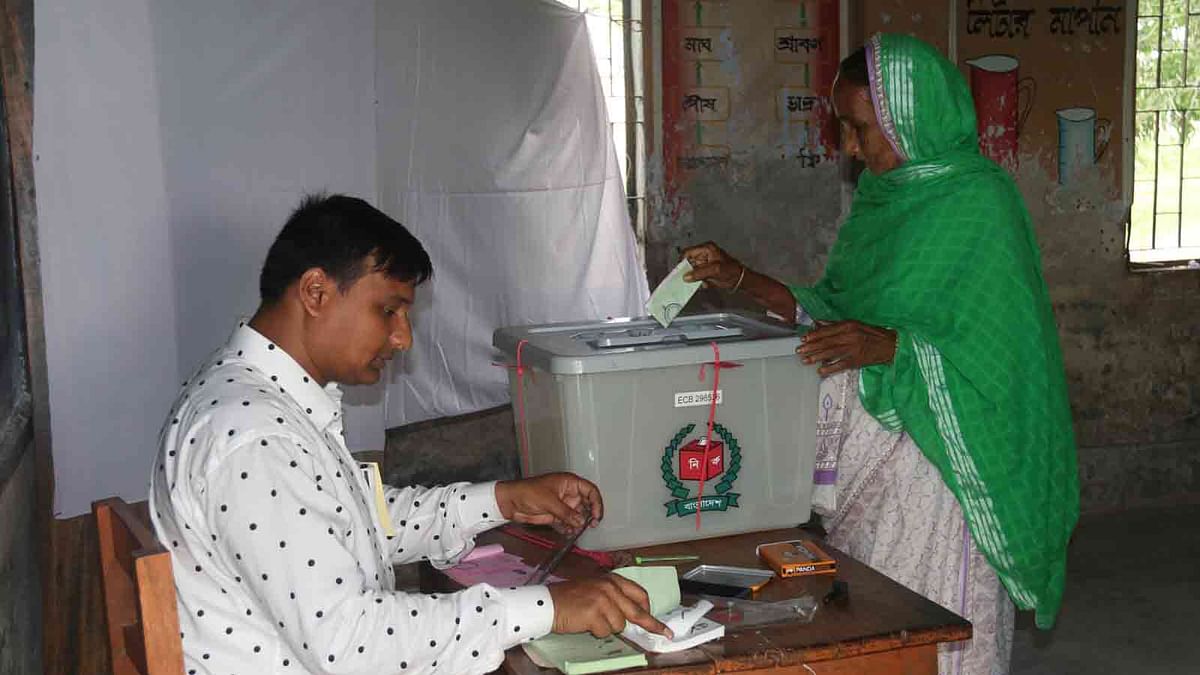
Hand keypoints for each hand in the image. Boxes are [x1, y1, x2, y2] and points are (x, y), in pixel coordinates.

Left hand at [495, 473, 602, 534]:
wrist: (510, 502)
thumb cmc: (527, 492)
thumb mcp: (549, 501)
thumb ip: (566, 512)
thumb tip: (581, 521)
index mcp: (569, 482)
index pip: (590, 490)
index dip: (596, 502)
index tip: (596, 515)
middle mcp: (568, 493)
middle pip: (586, 504)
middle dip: (589, 515)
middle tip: (590, 526)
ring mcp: (562, 505)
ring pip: (577, 516)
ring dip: (578, 524)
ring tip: (576, 531)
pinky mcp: (556, 516)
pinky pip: (567, 523)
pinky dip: (569, 529)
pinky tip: (568, 533)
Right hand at [548, 575, 672, 638]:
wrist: (548, 603)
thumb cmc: (570, 598)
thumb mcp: (595, 588)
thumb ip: (614, 597)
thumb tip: (632, 614)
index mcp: (611, 580)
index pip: (639, 594)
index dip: (649, 609)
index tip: (657, 620)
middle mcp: (609, 587)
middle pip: (636, 611)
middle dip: (652, 624)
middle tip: (665, 633)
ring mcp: (603, 600)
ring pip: (619, 625)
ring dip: (607, 627)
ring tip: (591, 619)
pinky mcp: (594, 613)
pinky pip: (605, 631)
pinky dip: (596, 631)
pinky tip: (585, 623)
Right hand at [681, 242, 744, 289]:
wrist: (741, 279)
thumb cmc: (732, 271)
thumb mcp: (715, 270)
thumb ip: (699, 273)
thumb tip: (686, 276)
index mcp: (706, 248)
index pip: (687, 253)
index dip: (682, 262)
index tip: (679, 272)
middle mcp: (704, 254)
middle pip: (688, 262)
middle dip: (689, 271)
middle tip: (688, 279)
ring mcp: (704, 262)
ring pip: (691, 270)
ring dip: (694, 277)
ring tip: (702, 281)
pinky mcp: (705, 270)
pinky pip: (696, 275)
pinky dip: (698, 281)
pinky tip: (705, 283)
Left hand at [796, 320, 896, 376]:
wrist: (891, 345)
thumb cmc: (872, 334)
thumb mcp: (855, 325)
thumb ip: (835, 324)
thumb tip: (818, 323)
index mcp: (849, 325)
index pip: (827, 330)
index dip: (814, 335)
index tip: (803, 339)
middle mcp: (850, 336)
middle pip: (827, 342)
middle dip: (811, 347)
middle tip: (799, 351)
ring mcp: (854, 349)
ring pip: (831, 353)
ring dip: (816, 357)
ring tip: (805, 360)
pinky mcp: (857, 360)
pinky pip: (841, 365)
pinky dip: (830, 368)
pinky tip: (820, 371)